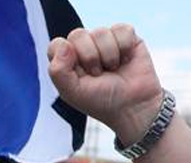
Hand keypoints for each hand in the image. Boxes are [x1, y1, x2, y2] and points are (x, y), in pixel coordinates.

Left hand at [47, 24, 164, 144]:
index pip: (56, 45)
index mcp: (66, 61)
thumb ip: (58, 71)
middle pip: (77, 34)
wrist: (133, 105)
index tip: (79, 74)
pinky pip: (122, 29)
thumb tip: (64, 44)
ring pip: (100, 32)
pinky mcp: (126, 36)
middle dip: (90, 57)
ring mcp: (104, 41)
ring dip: (109, 55)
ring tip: (113, 69)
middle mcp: (83, 47)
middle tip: (98, 73)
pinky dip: (125, 48)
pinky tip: (126, 60)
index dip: (67, 58)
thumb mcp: (72, 93)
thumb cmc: (101, 101)